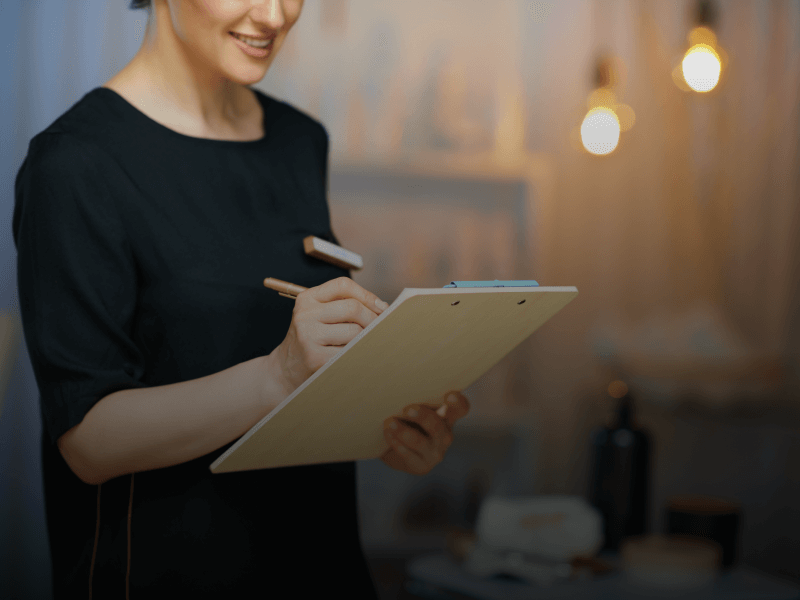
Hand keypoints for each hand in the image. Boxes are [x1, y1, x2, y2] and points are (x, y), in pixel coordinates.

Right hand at [272, 277, 387, 395]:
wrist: (285, 368)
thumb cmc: (311, 339)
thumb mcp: (318, 315)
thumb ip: (343, 305)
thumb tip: (382, 307)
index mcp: (307, 298)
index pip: (342, 285)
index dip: (366, 295)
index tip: (380, 307)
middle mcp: (305, 314)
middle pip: (352, 308)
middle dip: (372, 318)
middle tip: (380, 328)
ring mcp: (308, 336)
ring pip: (355, 332)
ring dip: (365, 339)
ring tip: (362, 344)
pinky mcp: (314, 357)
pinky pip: (349, 352)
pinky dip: (358, 354)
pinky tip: (355, 356)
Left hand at [381, 391, 469, 474]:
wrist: (394, 450)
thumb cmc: (406, 421)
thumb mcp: (414, 409)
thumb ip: (415, 399)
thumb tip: (400, 385)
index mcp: (447, 417)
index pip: (460, 409)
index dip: (458, 403)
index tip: (449, 395)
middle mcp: (445, 435)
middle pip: (438, 426)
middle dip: (423, 417)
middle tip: (407, 409)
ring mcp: (435, 453)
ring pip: (421, 442)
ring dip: (403, 431)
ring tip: (389, 422)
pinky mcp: (421, 466)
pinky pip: (408, 455)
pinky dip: (396, 443)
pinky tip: (388, 434)